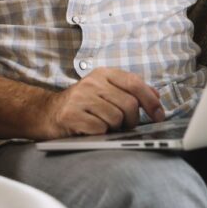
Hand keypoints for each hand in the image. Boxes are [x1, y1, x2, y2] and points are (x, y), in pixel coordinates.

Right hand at [44, 67, 165, 137]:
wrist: (47, 112)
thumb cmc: (81, 104)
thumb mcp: (104, 90)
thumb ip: (129, 90)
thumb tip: (156, 96)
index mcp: (103, 73)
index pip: (134, 83)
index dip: (151, 101)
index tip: (159, 115)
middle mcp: (92, 82)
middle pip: (129, 104)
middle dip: (132, 120)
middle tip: (125, 126)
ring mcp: (81, 98)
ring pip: (116, 118)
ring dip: (114, 128)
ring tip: (104, 125)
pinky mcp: (72, 115)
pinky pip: (100, 129)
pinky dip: (100, 134)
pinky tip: (91, 129)